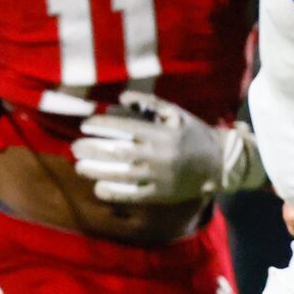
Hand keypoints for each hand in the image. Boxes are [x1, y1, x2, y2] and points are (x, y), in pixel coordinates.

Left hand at [71, 94, 256, 202]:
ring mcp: (159, 177)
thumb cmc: (194, 134)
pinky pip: (133, 195)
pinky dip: (114, 192)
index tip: (86, 125)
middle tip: (74, 147)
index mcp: (160, 134)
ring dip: (97, 171)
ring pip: (121, 174)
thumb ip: (150, 103)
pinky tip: (99, 188)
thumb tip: (121, 98)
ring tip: (80, 167)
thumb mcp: (176, 113)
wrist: (219, 163)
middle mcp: (158, 156)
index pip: (123, 128)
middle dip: (92, 149)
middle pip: (117, 152)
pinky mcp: (161, 194)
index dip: (101, 126)